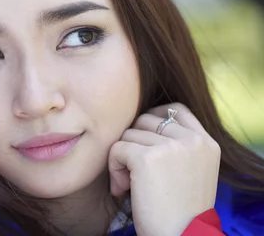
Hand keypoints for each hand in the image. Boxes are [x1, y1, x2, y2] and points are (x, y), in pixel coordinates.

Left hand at [108, 103, 220, 235]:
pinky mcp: (148, 158)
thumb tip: (141, 122)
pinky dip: (114, 168)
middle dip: (134, 142)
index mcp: (207, 143)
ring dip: (122, 159)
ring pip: (128, 134)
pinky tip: (123, 189)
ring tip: (130, 184)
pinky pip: (117, 148)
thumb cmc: (180, 211)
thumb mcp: (194, 170)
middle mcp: (192, 141)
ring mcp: (171, 147)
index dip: (154, 117)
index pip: (176, 109)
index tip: (143, 137)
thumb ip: (179, 145)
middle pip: (146, 119)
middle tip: (133, 171)